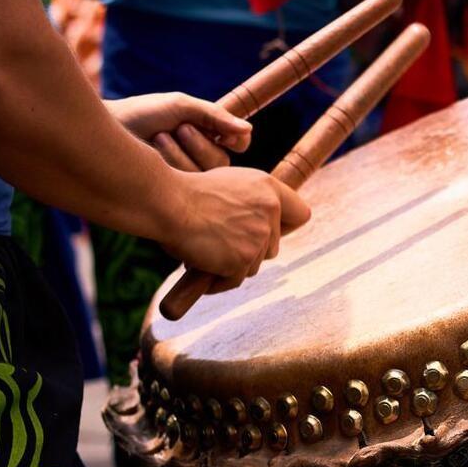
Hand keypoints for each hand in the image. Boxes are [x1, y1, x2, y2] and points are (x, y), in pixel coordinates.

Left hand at [108, 92, 251, 170]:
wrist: (110, 127)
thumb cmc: (144, 113)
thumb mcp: (182, 107)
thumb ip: (215, 116)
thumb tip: (248, 129)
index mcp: (210, 135)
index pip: (240, 143)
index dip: (236, 139)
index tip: (223, 134)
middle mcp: (203, 157)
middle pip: (223, 162)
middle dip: (201, 144)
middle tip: (181, 128)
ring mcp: (189, 176)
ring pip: (205, 174)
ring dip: (184, 152)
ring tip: (161, 137)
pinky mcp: (173, 191)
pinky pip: (188, 184)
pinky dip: (173, 162)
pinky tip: (156, 150)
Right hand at [164, 167, 310, 292]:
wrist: (167, 202)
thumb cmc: (188, 193)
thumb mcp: (230, 186)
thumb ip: (253, 203)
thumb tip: (266, 228)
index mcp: (268, 188)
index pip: (301, 214)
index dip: (286, 227)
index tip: (270, 232)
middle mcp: (270, 211)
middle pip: (273, 248)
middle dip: (250, 251)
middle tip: (221, 242)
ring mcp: (258, 236)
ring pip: (253, 266)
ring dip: (231, 265)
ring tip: (206, 249)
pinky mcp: (243, 259)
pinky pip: (234, 280)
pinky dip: (218, 280)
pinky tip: (202, 266)